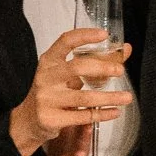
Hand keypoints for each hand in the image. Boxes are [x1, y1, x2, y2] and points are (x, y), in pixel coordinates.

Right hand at [9, 31, 134, 155]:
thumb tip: (125, 49)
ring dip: (110, 97)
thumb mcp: (66, 74)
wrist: (29, 120)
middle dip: (103, 68)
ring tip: (127, 97)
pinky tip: (114, 111)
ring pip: (85, 97)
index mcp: (49, 61)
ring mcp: (47, 99)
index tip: (104, 34)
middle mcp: (46, 77)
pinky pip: (83, 116)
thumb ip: (93, 62)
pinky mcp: (51, 119)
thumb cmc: (52, 92)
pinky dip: (102, 114)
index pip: (65, 41)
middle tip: (120, 71)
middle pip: (78, 67)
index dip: (85, 36)